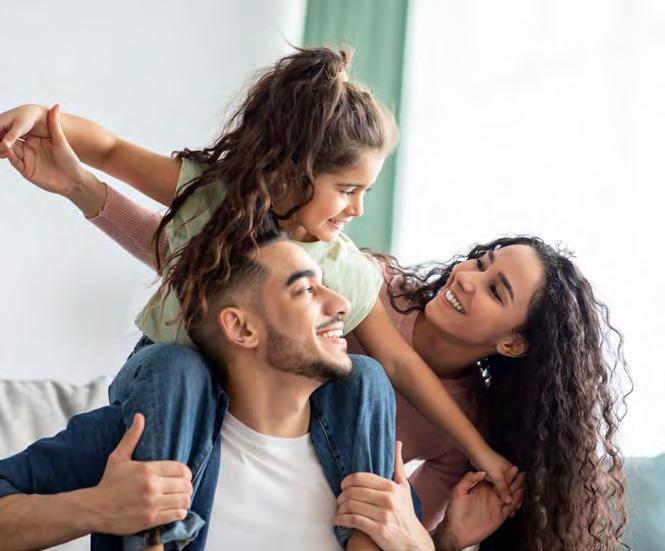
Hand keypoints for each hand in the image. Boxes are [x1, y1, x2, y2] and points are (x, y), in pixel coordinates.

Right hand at [3, 104, 89, 198]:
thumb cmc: (70, 160)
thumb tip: (56, 105)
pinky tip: (7, 150)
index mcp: (34, 140)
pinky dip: (10, 155)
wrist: (73, 179)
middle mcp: (28, 149)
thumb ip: (54, 124)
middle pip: (10, 141)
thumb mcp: (60, 141)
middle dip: (2, 136)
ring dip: (3, 145)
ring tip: (1, 140)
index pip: (17, 132)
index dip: (9, 127)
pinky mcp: (26, 170)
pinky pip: (15, 161)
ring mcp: (26, 160)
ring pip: (10, 150)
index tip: (3, 119)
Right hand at [86, 413, 192, 534]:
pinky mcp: (151, 519)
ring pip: (184, 500)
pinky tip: (176, 509)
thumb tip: (139, 416)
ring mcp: (152, 504)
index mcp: (148, 469)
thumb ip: (132, 437)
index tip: (183, 475)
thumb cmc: (109, 482)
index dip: (186, 472)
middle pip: (185, 485)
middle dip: (187, 486)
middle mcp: (152, 486)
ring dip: (185, 499)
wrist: (94, 508)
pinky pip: (176, 515)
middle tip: (183, 488)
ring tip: (181, 498)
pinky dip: (180, 512)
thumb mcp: (119, 457)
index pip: (181, 469)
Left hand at [335, 441, 433, 550]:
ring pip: (351, 505)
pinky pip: (353, 521)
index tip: (343, 486)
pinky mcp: (378, 530)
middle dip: (341, 495)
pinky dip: (341, 520)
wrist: (413, 541)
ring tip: (338, 509)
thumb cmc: (406, 512)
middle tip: (339, 499)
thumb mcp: (404, 487)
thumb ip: (398, 465)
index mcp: (391, 486)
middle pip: (353, 491)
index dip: (347, 481)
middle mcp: (387, 499)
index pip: (360, 478)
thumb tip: (397, 442)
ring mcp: (383, 515)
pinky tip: (338, 520)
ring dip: (340, 508)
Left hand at [437, 468, 524, 549]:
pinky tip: (518, 496)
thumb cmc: (455, 509)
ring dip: (516, 490)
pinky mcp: (497, 516)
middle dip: (514, 481)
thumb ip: (469, 479)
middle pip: (504, 487)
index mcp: (482, 488)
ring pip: (508, 496)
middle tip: (523, 475)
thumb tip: (482, 473)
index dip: (505, 475)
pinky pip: (508, 507)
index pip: (496, 480)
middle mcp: (489, 495)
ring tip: (523, 484)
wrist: (455, 529)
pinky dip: (514, 502)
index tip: (514, 468)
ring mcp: (494, 505)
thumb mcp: (459, 490)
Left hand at [471, 446, 515, 504]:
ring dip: (505, 497)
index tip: (517, 507)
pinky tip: (496, 500)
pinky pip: (496, 486)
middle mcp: (506, 473)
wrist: (475, 451)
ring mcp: (498, 473)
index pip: (518, 486)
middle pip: (512, 488)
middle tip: (513, 511)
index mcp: (511, 471)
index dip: (518, 497)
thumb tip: (509, 501)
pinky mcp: (491, 475)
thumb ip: (503, 488)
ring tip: (505, 508)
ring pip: (503, 488)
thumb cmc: (487, 461)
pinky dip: (498, 493)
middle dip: (512, 499)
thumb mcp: (496, 476)